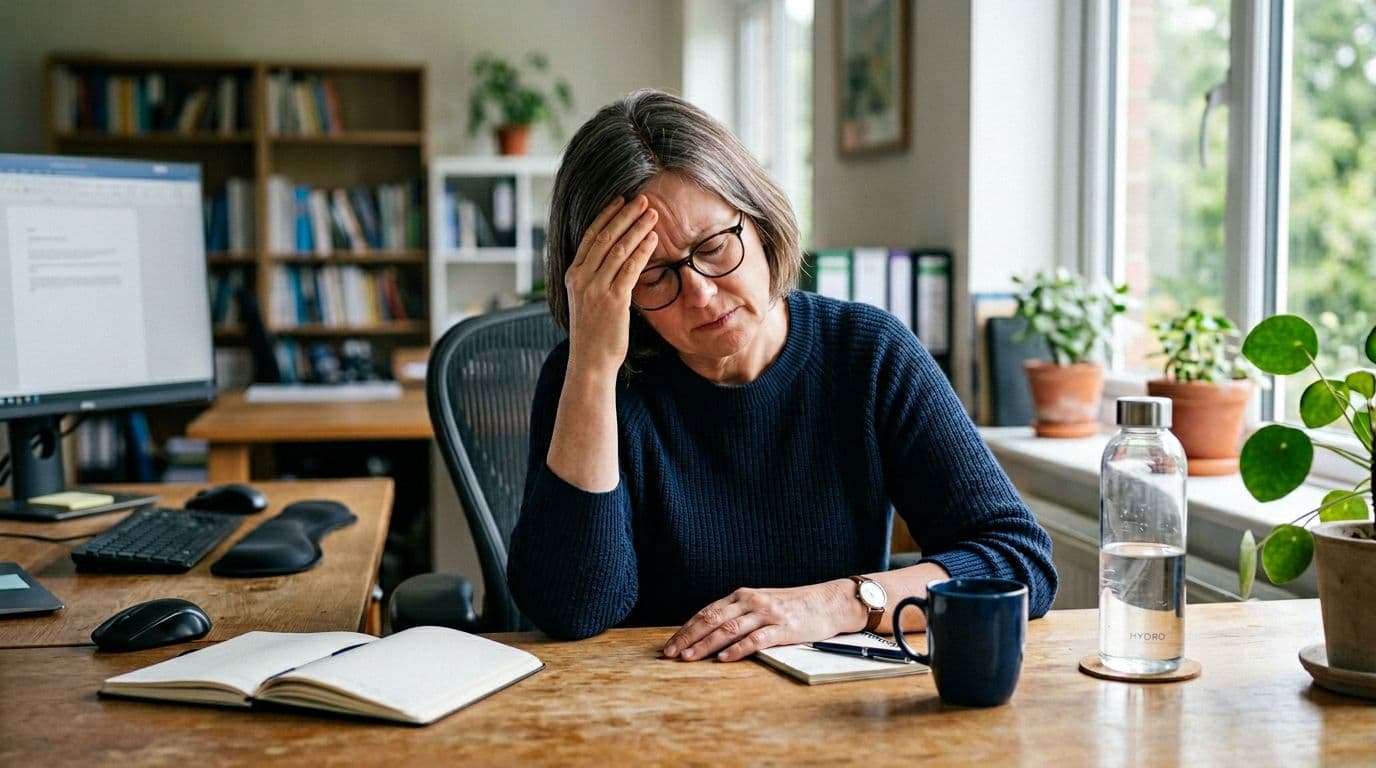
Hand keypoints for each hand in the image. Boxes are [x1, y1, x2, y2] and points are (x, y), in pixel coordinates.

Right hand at [563, 195, 658, 377]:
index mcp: (572, 275)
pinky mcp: (613, 300)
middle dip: (625, 215)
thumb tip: (612, 260)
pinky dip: (643, 251)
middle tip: (642, 199)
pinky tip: (653, 239)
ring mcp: (596, 288)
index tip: (621, 200)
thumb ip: (594, 279)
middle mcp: (581, 278)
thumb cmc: (593, 334)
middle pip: (605, 237)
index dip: (607, 216)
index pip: (590, 237)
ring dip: (637, 228)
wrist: (590, 362)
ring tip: (652, 213)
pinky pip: (630, 269)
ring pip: (619, 249)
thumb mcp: (586, 301)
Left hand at [662, 580, 860, 662]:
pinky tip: (724, 658)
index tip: (671, 644)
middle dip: (688, 637)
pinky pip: (756, 639)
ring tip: (689, 658)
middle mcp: (751, 601)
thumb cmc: (793, 607)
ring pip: (729, 629)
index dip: (686, 628)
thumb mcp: (761, 605)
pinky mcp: (783, 627)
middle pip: (712, 619)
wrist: (828, 602)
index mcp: (742, 595)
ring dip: (706, 644)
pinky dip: (738, 649)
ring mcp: (767, 613)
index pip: (707, 612)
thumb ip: (738, 615)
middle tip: (670, 654)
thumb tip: (709, 634)